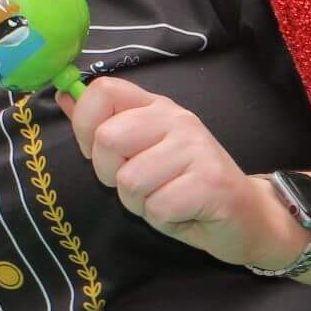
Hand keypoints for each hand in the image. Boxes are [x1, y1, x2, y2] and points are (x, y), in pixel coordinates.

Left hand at [61, 76, 300, 268]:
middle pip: (107, 139)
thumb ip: (101, 122)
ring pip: (129, 181)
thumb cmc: (183, 185)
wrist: (247, 217)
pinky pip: (157, 208)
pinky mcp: (211, 182)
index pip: (103, 90)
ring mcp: (196, 148)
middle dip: (111, 175)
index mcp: (154, 106)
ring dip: (140, 203)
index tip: (96, 150)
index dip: (84, 124)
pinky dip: (163, 220)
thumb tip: (63, 94)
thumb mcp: (140, 151)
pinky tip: (185, 212)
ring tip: (167, 199)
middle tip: (140, 184)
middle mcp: (176, 119)